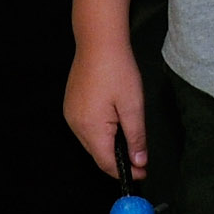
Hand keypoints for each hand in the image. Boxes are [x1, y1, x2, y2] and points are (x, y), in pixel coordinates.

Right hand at [63, 37, 148, 182]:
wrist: (98, 40)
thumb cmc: (117, 70)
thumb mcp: (133, 105)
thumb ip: (136, 137)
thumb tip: (139, 162)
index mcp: (90, 128)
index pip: (107, 163)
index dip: (125, 171)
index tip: (143, 172)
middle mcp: (75, 125)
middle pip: (98, 154)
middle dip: (118, 159)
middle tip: (140, 157)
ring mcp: (70, 114)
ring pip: (91, 141)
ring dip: (109, 145)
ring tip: (128, 139)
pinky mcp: (71, 104)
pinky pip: (86, 128)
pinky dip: (101, 132)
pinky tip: (113, 123)